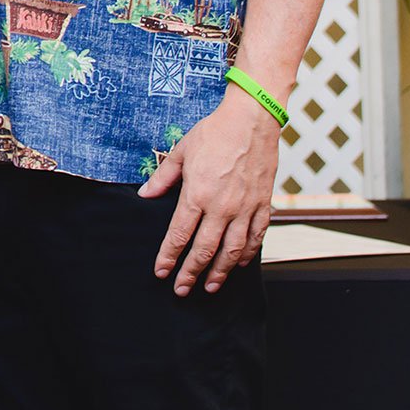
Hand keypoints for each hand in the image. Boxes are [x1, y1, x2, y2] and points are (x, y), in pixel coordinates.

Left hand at [140, 89, 281, 294]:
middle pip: (205, 250)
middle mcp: (222, 207)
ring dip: (221, 272)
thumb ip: (162, 178)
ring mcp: (246, 208)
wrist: (252, 120)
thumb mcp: (180, 152)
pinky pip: (257, 237)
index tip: (161, 272)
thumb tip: (145, 195)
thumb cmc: (214, 133)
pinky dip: (248, 254)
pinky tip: (240, 264)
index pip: (179, 235)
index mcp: (197, 194)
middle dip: (191, 273)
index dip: (169, 257)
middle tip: (182, 290)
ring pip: (233, 251)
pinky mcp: (264, 205)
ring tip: (210, 286)